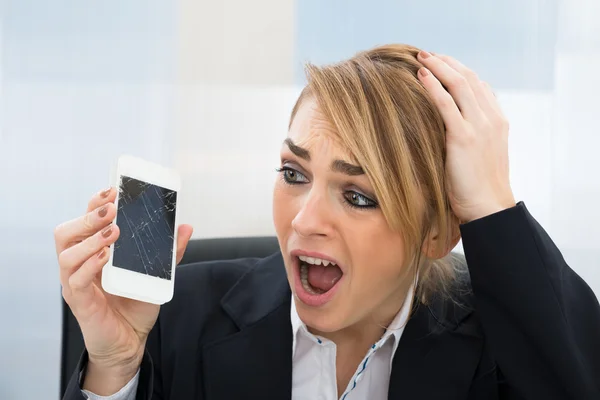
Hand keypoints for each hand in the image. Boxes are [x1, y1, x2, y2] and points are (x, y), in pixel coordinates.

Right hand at [54, 187, 192, 393]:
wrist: (130, 341)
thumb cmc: (136, 303)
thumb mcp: (156, 273)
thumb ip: (169, 252)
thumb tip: (185, 226)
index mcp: (93, 252)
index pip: (85, 221)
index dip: (95, 203)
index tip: (113, 190)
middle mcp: (79, 264)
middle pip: (67, 232)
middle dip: (89, 216)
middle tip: (112, 208)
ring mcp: (76, 283)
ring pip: (66, 253)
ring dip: (90, 238)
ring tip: (113, 231)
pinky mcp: (79, 302)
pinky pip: (75, 280)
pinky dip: (89, 265)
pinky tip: (107, 257)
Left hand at [416, 50, 515, 222]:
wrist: (488, 207)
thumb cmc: (478, 187)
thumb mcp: (480, 155)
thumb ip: (472, 136)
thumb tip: (449, 129)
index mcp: (497, 122)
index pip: (479, 86)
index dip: (459, 71)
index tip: (441, 63)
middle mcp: (491, 119)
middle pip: (469, 79)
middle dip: (447, 63)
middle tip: (427, 54)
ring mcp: (479, 126)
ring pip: (459, 85)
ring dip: (438, 67)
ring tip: (420, 57)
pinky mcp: (463, 137)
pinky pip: (446, 104)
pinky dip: (433, 86)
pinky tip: (421, 76)